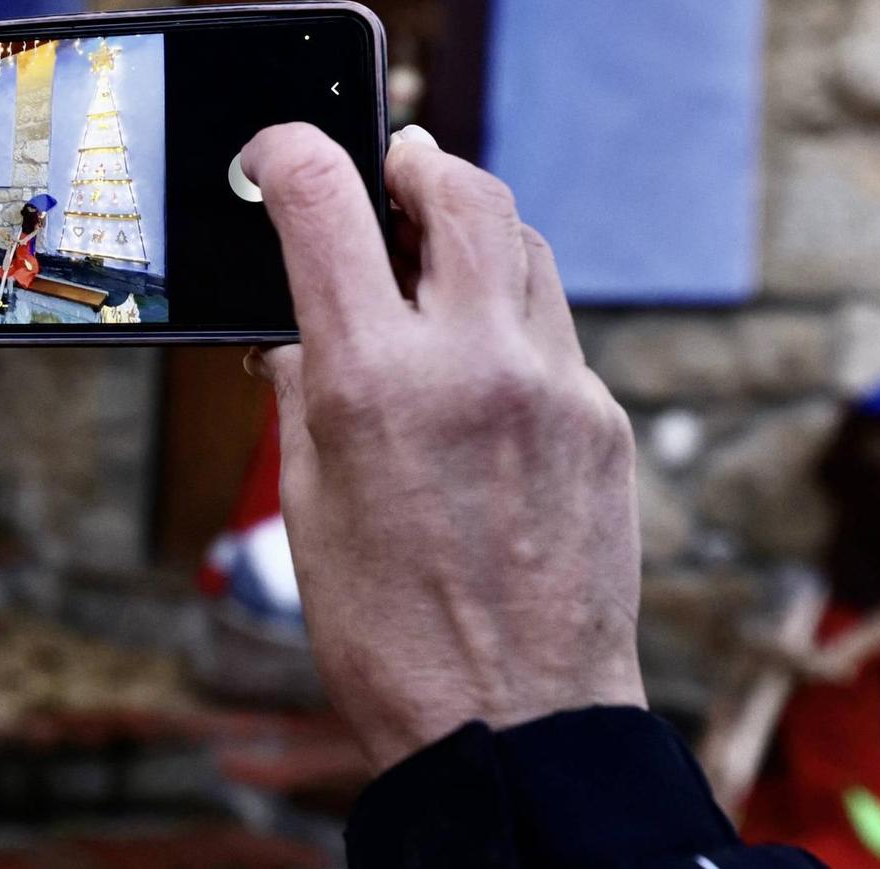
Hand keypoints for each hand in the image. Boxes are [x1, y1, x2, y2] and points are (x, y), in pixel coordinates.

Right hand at [242, 123, 643, 774]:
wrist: (515, 727)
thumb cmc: (388, 632)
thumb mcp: (305, 501)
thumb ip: (301, 392)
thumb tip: (297, 333)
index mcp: (374, 382)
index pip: (326, 200)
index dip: (289, 152)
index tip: (274, 153)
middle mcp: (475, 362)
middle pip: (459, 186)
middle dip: (410, 161)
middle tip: (384, 172)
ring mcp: (556, 388)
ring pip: (523, 243)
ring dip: (470, 227)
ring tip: (430, 258)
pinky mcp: (605, 422)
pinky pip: (556, 327)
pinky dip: (510, 313)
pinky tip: (480, 360)